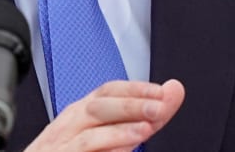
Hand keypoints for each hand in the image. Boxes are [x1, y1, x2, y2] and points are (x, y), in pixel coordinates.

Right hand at [24, 79, 184, 151]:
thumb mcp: (106, 136)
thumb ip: (140, 119)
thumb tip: (172, 92)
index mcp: (82, 112)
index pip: (109, 90)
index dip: (137, 88)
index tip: (164, 91)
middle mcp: (71, 122)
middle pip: (101, 103)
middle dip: (132, 102)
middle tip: (161, 106)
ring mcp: (62, 141)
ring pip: (91, 125)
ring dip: (121, 125)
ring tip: (147, 127)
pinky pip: (83, 148)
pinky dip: (106, 145)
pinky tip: (125, 148)